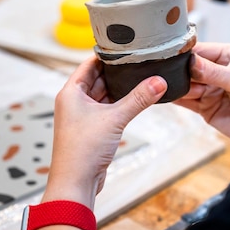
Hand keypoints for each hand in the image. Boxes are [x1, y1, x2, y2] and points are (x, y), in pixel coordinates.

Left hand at [42, 56, 167, 208]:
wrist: (75, 182)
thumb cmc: (83, 150)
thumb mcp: (115, 119)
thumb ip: (138, 99)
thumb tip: (159, 82)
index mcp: (70, 92)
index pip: (88, 64)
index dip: (106, 55)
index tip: (124, 46)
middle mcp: (73, 102)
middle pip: (96, 79)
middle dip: (116, 72)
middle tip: (138, 61)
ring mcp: (81, 117)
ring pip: (102, 96)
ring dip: (119, 90)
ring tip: (140, 78)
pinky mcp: (90, 130)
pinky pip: (106, 111)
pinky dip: (118, 105)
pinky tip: (134, 101)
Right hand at [174, 42, 229, 155]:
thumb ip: (213, 72)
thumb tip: (189, 62)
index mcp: (228, 56)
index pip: (200, 50)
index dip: (185, 53)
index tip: (169, 55)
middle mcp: (216, 71)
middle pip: (189, 67)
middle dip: (179, 71)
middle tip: (165, 74)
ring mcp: (210, 90)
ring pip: (185, 84)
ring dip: (176, 85)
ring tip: (167, 86)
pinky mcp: (205, 107)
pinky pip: (185, 101)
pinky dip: (175, 98)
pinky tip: (166, 95)